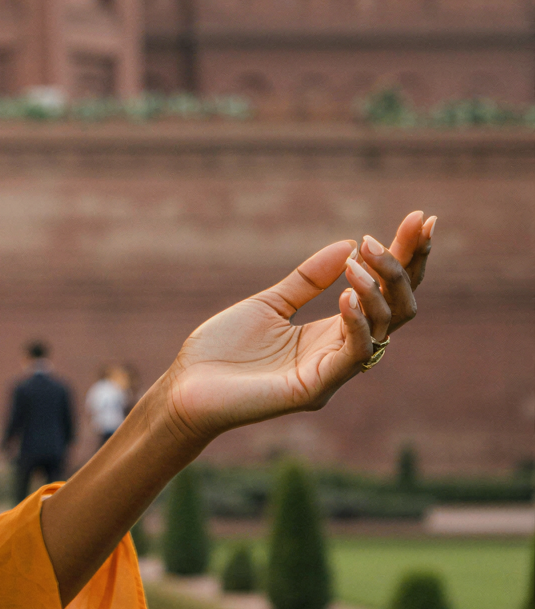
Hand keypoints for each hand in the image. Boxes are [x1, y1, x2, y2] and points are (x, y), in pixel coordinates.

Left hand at [160, 211, 434, 443]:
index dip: (406, 258)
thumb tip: (350, 243)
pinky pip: (353, 354)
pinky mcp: (316, 389)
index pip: (385, 293)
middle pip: (399, 308)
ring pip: (385, 328)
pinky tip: (348, 294)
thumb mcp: (269, 304)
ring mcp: (333, 372)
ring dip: (377, 288)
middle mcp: (342, 352)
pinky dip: (357, 322)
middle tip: (413, 226)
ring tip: (358, 261)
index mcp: (334, 332)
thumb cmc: (223, 351)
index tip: (421, 218)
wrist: (187, 389)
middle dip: (408, 266)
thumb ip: (307, 279)